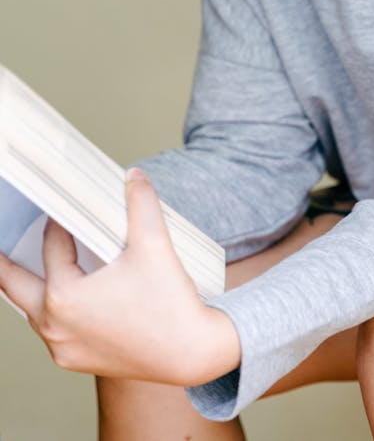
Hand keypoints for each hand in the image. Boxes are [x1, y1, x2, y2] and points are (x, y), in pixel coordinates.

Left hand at [0, 169, 240, 385]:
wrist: (191, 352)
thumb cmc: (170, 303)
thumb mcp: (154, 244)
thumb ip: (141, 203)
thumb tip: (133, 176)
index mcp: (64, 297)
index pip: (52, 247)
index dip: (58, 222)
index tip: (61, 207)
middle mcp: (54, 327)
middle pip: (15, 287)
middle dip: (5, 264)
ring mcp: (63, 348)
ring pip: (32, 312)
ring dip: (30, 287)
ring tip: (27, 267)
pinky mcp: (76, 360)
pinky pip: (50, 331)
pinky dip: (48, 309)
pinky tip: (62, 295)